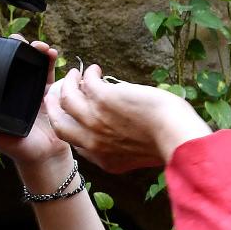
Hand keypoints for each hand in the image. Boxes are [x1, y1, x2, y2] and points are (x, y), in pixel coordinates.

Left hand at [0, 39, 70, 168]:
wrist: (45, 158)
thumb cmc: (20, 149)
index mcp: (4, 97)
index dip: (0, 57)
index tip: (1, 47)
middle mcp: (18, 90)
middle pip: (18, 63)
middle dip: (20, 48)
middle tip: (20, 42)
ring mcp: (35, 91)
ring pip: (35, 65)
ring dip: (37, 52)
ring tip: (40, 46)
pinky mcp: (51, 94)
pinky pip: (51, 75)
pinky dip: (51, 62)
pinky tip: (52, 53)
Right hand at [47, 65, 210, 172]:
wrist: (175, 136)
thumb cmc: (170, 143)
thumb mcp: (140, 154)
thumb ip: (125, 146)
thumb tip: (125, 126)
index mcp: (105, 159)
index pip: (78, 144)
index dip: (73, 127)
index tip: (74, 115)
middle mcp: (93, 143)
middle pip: (59, 124)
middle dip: (55, 107)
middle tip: (59, 93)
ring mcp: (94, 120)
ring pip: (66, 98)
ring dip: (69, 83)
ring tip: (75, 74)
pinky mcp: (101, 98)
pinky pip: (86, 81)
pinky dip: (89, 73)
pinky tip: (95, 70)